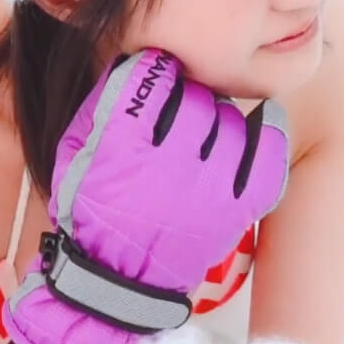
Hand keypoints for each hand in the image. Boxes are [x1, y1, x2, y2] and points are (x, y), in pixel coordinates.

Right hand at [2, 48, 288, 343]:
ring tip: (204, 126)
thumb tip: (139, 60)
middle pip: (194, 97)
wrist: (116, 283)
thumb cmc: (91, 210)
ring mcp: (207, 189)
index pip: (150, 77)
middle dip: (185, 96)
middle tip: (178, 107)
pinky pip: (267, 156)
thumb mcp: (76, 152)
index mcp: (120, 147)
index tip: (155, 71)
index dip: (153, 70)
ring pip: (229, 120)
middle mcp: (167, 164)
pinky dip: (267, 131)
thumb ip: (103, 104)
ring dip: (217, 116)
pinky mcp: (236, 209)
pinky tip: (263, 118)